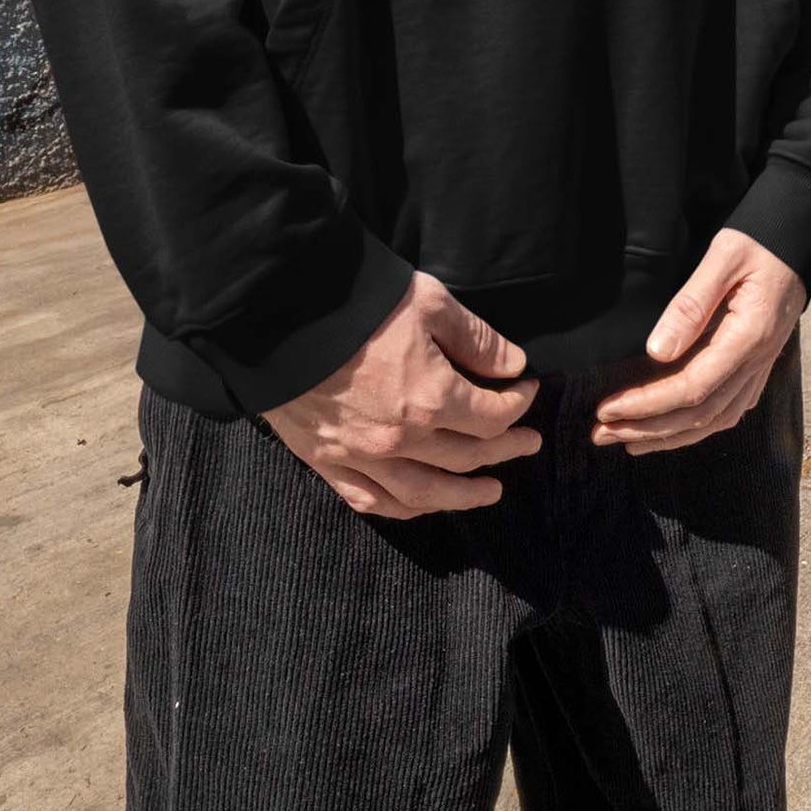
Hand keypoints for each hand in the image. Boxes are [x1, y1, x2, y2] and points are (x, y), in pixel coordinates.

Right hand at [264, 272, 539, 519]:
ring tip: (491, 492)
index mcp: (432, 398)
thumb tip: (513, 366)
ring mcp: (363, 456)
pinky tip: (422, 505)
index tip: (526, 390)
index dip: (517, 404)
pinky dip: (403, 509)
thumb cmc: (361, 302)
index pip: (492, 417)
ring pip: (424, 494)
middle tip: (528, 444)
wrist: (281, 315)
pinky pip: (371, 501)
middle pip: (467, 457)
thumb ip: (477, 339)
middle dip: (504, 449)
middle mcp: (402, 438)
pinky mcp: (328, 461)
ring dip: (463, 496)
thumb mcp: (430, 302)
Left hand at [592, 231, 805, 454]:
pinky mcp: (758, 365)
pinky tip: (671, 431)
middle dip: (649, 428)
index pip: (693, 387)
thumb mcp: (724, 256)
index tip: (610, 408)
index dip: (648, 404)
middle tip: (603, 433)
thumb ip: (691, 304)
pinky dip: (696, 428)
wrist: (799, 237)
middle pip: (700, 414)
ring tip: (627, 441)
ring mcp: (761, 367)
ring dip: (669, 436)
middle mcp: (758, 361)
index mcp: (749, 336)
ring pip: (715, 420)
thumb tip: (658, 351)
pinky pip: (728, 410)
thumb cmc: (760, 241)